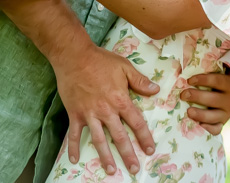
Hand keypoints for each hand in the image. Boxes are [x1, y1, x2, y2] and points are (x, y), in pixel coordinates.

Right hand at [53, 44, 159, 176]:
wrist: (74, 57)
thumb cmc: (101, 61)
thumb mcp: (125, 67)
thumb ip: (140, 81)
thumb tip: (156, 90)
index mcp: (120, 100)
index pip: (136, 123)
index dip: (144, 137)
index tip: (149, 150)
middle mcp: (106, 111)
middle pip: (119, 137)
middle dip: (128, 154)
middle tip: (134, 169)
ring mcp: (89, 114)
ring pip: (99, 140)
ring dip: (105, 157)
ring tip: (111, 171)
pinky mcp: (74, 114)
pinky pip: (74, 134)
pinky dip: (73, 147)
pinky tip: (73, 160)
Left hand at [180, 68, 229, 134]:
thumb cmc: (227, 75)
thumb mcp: (226, 68)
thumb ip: (215, 64)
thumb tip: (192, 57)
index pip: (217, 81)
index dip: (203, 80)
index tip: (189, 80)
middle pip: (213, 100)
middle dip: (197, 97)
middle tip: (183, 95)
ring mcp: (228, 112)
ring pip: (214, 117)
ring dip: (200, 115)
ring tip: (188, 111)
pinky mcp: (224, 121)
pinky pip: (217, 129)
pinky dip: (208, 129)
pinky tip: (198, 125)